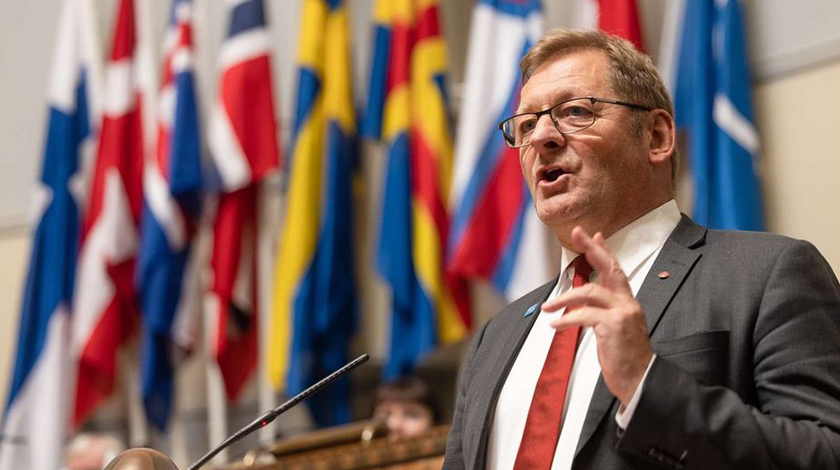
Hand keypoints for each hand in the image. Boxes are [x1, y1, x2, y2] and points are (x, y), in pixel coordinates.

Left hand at [544, 226, 652, 405]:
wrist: (640, 379)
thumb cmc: (625, 356)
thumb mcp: (614, 328)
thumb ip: (602, 311)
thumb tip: (584, 301)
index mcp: (627, 302)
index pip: (614, 270)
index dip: (603, 251)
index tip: (593, 234)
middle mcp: (627, 303)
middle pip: (609, 268)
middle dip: (592, 248)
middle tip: (578, 234)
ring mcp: (622, 313)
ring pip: (589, 292)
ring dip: (564, 298)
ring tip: (547, 308)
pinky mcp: (614, 326)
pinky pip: (584, 315)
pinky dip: (566, 319)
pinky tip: (555, 326)